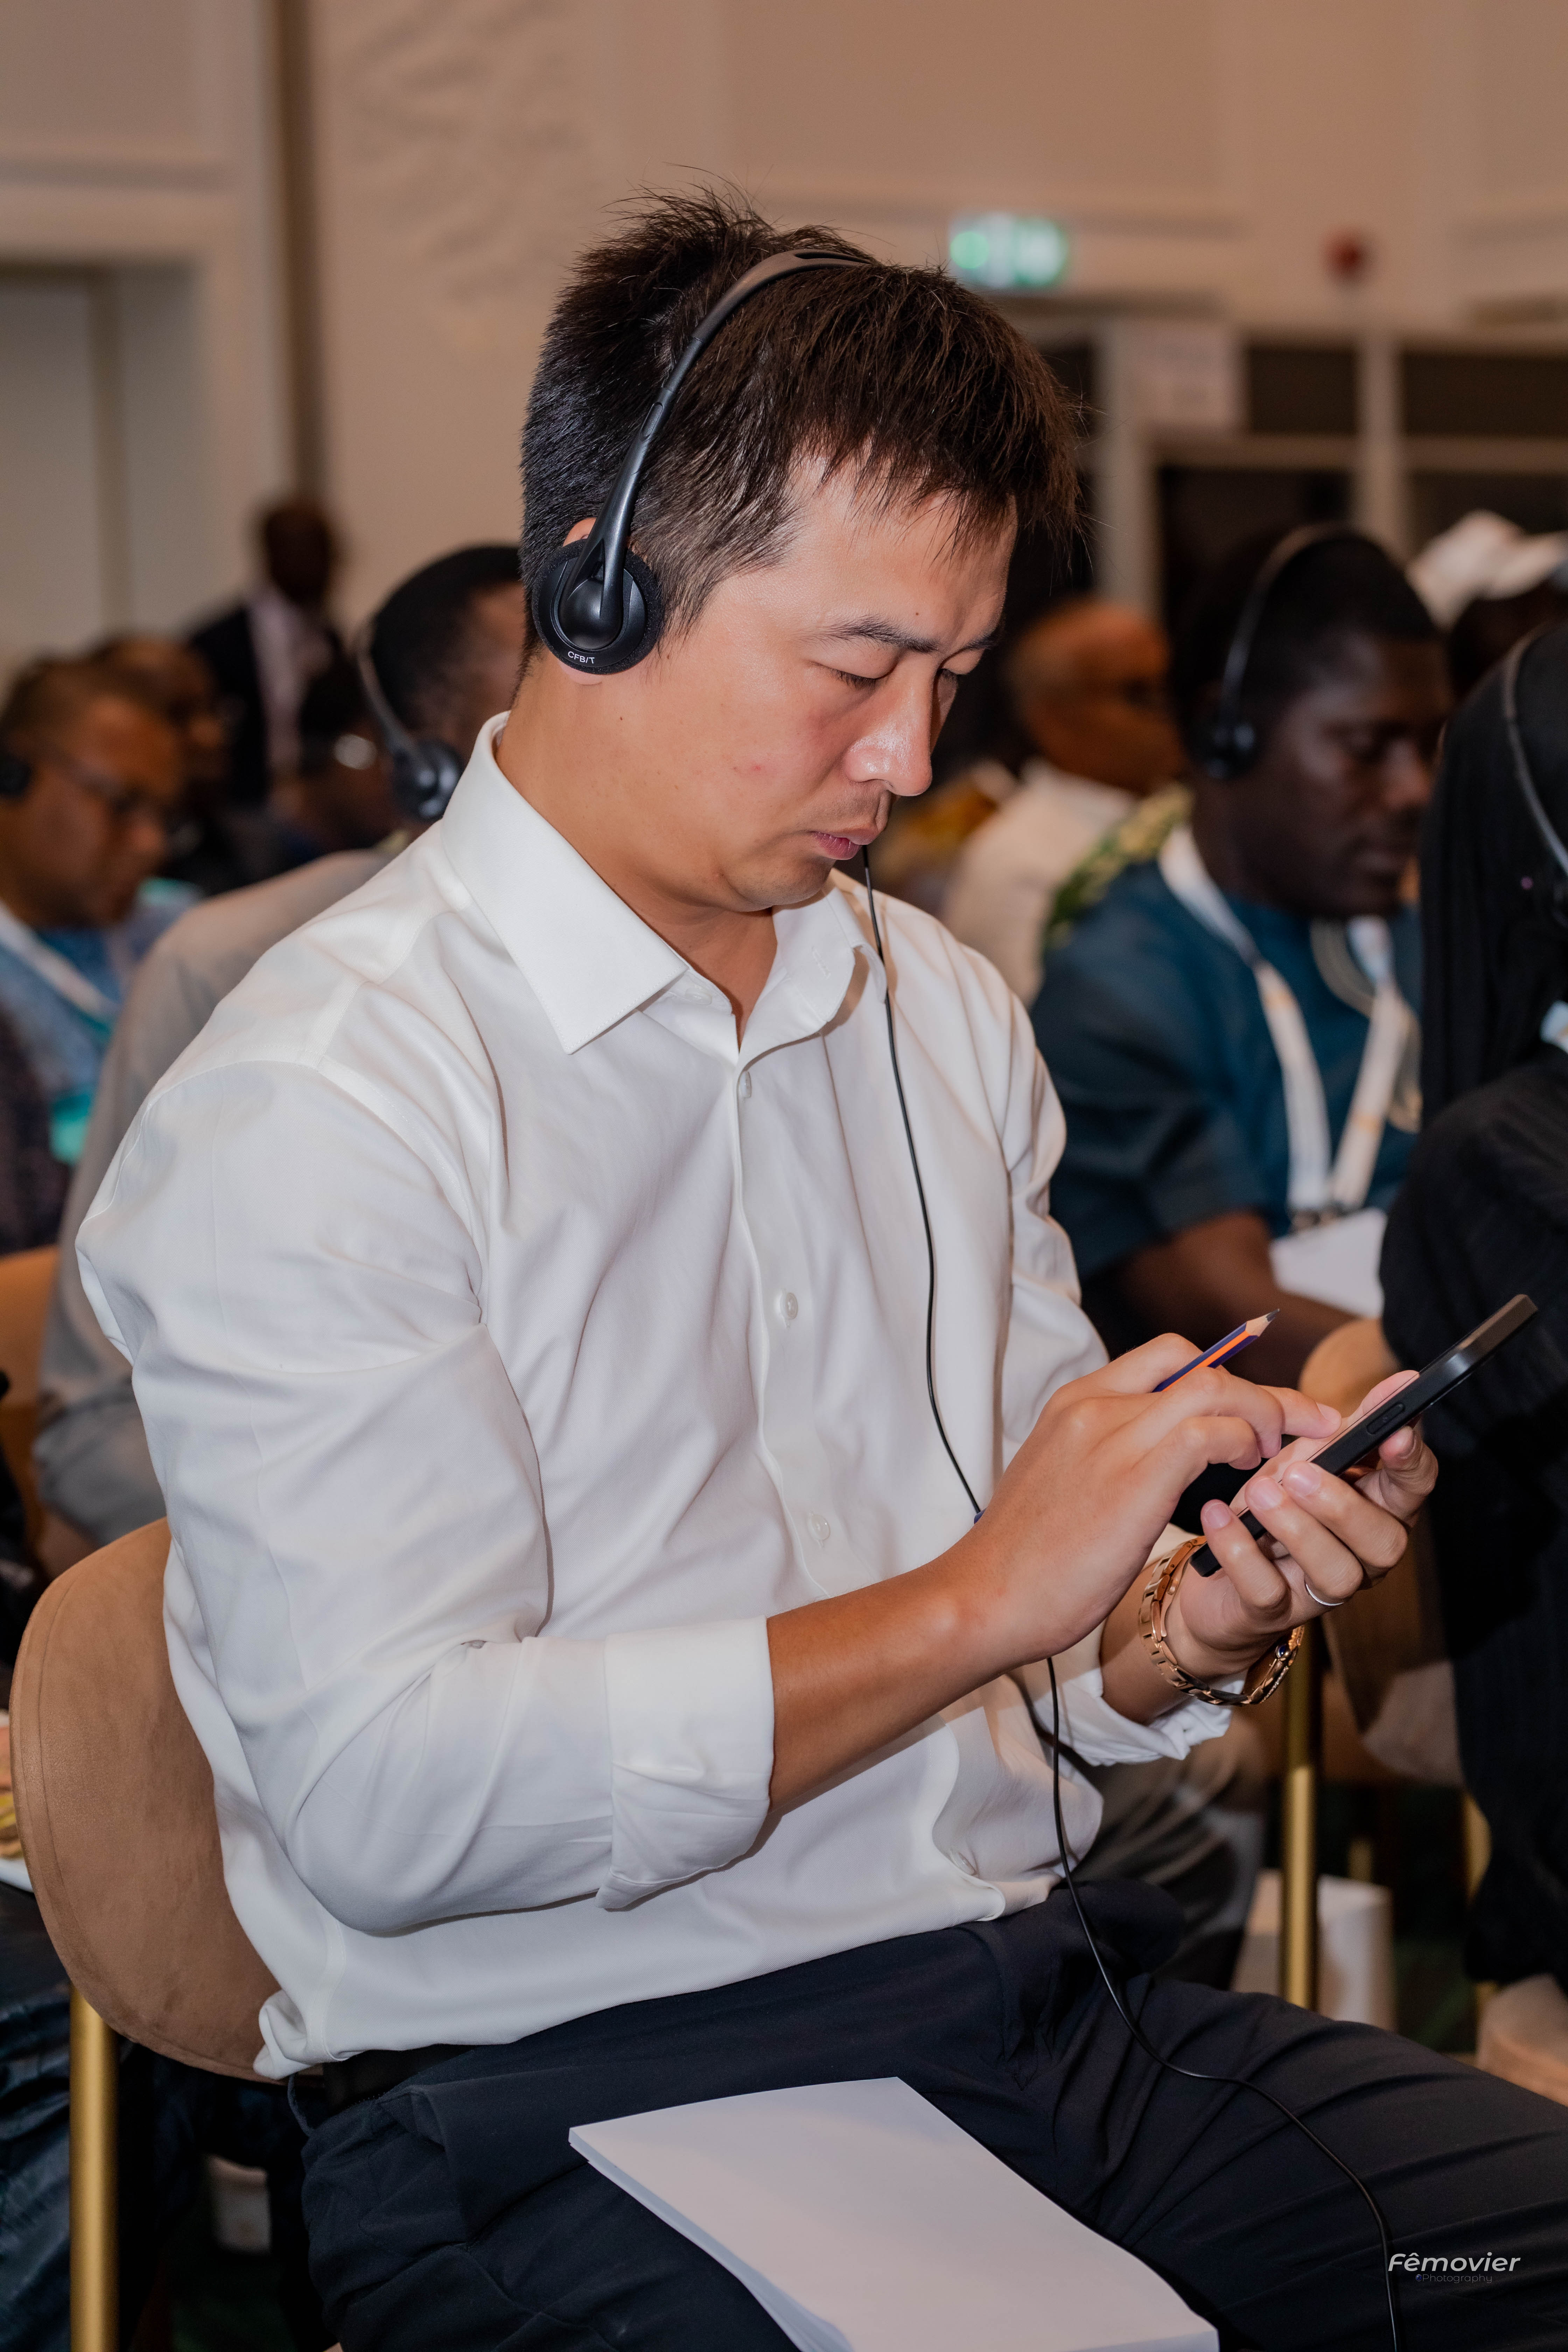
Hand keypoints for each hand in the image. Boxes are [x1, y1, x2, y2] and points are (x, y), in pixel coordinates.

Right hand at [970, 1332, 1340, 1670]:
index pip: (1166, 1356)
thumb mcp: (1061, 1476)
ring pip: (1215, 1388)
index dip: (1225, 1374)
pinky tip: (1254, 1475)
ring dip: (1267, 1413)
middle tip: (1304, 1422)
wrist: (985, 1595)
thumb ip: (1105, 1450)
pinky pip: (1212, 1434)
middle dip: (1263, 1390)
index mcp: (1074, 1401)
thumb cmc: (1026, 1554)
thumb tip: (1157, 1455)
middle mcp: (1093, 1404)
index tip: (1260, 1405)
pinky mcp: (1134, 1475)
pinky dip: (1245, 1446)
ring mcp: (1111, 1434)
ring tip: (1287, 1451)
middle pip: (1199, 1364)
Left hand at [1164, 1370, 1434, 1680]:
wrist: (1213, 1574)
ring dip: (1298, 1528)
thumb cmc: (1273, 1506)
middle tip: (1298, 1471)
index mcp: (1377, 1510)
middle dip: (1343, 1504)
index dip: (1410, 1460)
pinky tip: (1220, 1517)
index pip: (1415, 1488)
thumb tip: (1403, 1381)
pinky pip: (1267, 1590)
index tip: (1395, 1430)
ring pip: (1336, 1572)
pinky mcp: (1270, 1611)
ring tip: (1260, 1492)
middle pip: (1385, 1541)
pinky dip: (1241, 1551)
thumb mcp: (1306, 1458)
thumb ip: (1349, 1427)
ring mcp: (1318, 1589)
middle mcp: (1361, 1556)